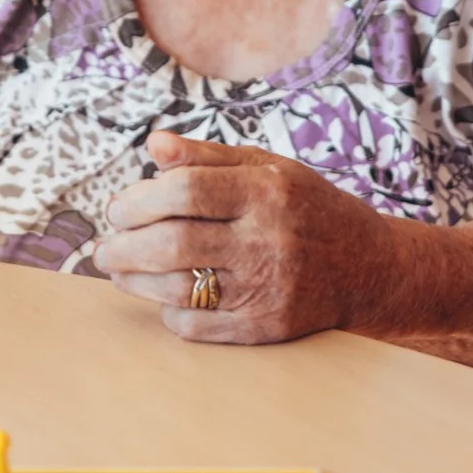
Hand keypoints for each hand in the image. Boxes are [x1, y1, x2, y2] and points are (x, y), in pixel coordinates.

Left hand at [94, 131, 385, 343]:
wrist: (367, 267)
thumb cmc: (305, 209)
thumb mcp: (268, 169)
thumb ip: (208, 157)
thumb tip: (154, 145)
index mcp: (267, 190)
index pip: (185, 192)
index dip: (138, 201)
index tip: (118, 209)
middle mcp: (269, 239)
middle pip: (173, 244)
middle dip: (123, 246)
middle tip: (105, 247)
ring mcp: (268, 287)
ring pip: (178, 288)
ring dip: (134, 280)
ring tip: (118, 269)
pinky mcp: (266, 327)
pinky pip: (196, 325)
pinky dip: (168, 311)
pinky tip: (161, 296)